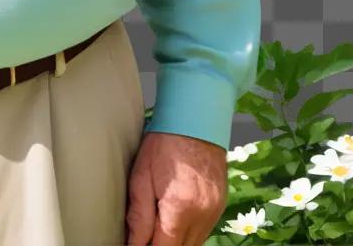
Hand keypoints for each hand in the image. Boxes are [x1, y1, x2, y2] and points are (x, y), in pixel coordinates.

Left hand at [125, 131, 226, 245]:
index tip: (135, 245)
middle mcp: (203, 215)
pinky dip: (188, 233)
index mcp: (180, 208)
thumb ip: (139, 217)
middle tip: (144, 237)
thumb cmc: (164, 143)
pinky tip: (175, 221)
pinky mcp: (220, 206)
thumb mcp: (141, 177)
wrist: (196, 119)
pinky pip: (203, 232)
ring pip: (194, 244)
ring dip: (175, 241)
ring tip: (157, 228)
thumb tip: (133, 245)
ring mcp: (215, 212)